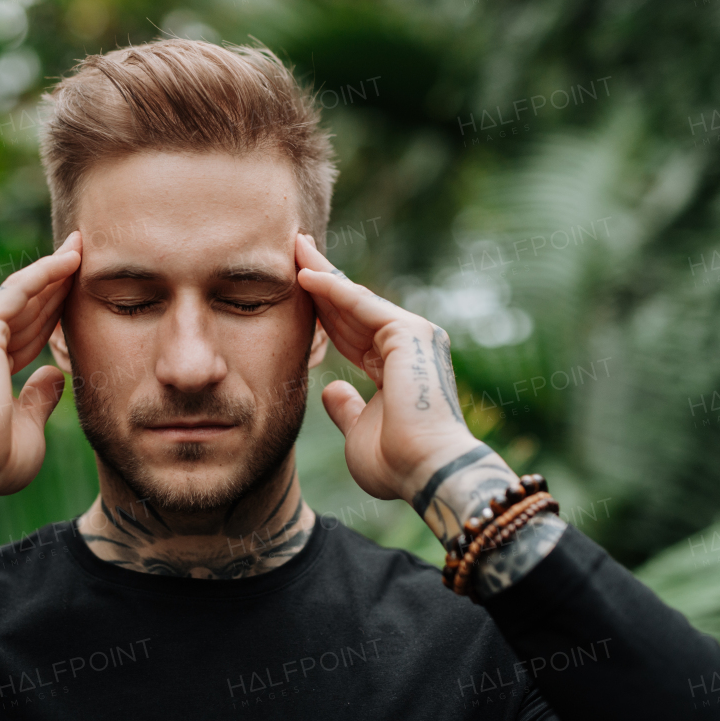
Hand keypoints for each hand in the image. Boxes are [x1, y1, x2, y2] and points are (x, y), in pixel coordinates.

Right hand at [0, 230, 81, 499]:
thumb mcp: (26, 428)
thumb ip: (37, 398)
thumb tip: (54, 373)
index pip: (22, 334)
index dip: (50, 312)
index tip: (75, 292)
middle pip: (22, 309)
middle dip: (54, 282)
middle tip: (81, 253)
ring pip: (21, 295)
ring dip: (53, 270)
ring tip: (81, 246)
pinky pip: (17, 292)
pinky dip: (44, 274)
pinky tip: (70, 260)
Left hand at [294, 233, 482, 502]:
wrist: (426, 472)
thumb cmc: (396, 463)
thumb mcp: (358, 432)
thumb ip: (347, 408)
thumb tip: (332, 390)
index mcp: (394, 368)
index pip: (349, 330)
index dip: (322, 309)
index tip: (295, 287)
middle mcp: (407, 345)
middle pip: (352, 306)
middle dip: (321, 279)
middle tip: (293, 249)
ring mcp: (412, 336)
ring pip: (355, 299)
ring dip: (323, 273)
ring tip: (293, 249)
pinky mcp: (409, 333)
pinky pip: (362, 305)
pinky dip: (333, 289)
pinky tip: (304, 275)